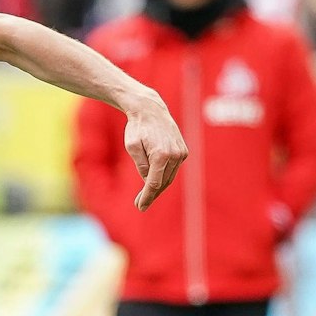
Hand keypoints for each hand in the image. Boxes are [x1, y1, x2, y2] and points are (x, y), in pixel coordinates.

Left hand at [123, 94, 187, 210]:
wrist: (150, 109)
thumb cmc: (137, 127)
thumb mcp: (132, 147)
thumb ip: (141, 166)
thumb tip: (148, 181)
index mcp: (161, 155)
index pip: (153, 183)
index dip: (147, 197)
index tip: (140, 207)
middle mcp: (174, 155)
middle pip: (163, 182)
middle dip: (151, 195)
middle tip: (140, 204)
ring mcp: (181, 153)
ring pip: (169, 177)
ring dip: (158, 187)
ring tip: (146, 195)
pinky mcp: (183, 151)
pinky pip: (173, 169)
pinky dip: (165, 175)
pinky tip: (155, 180)